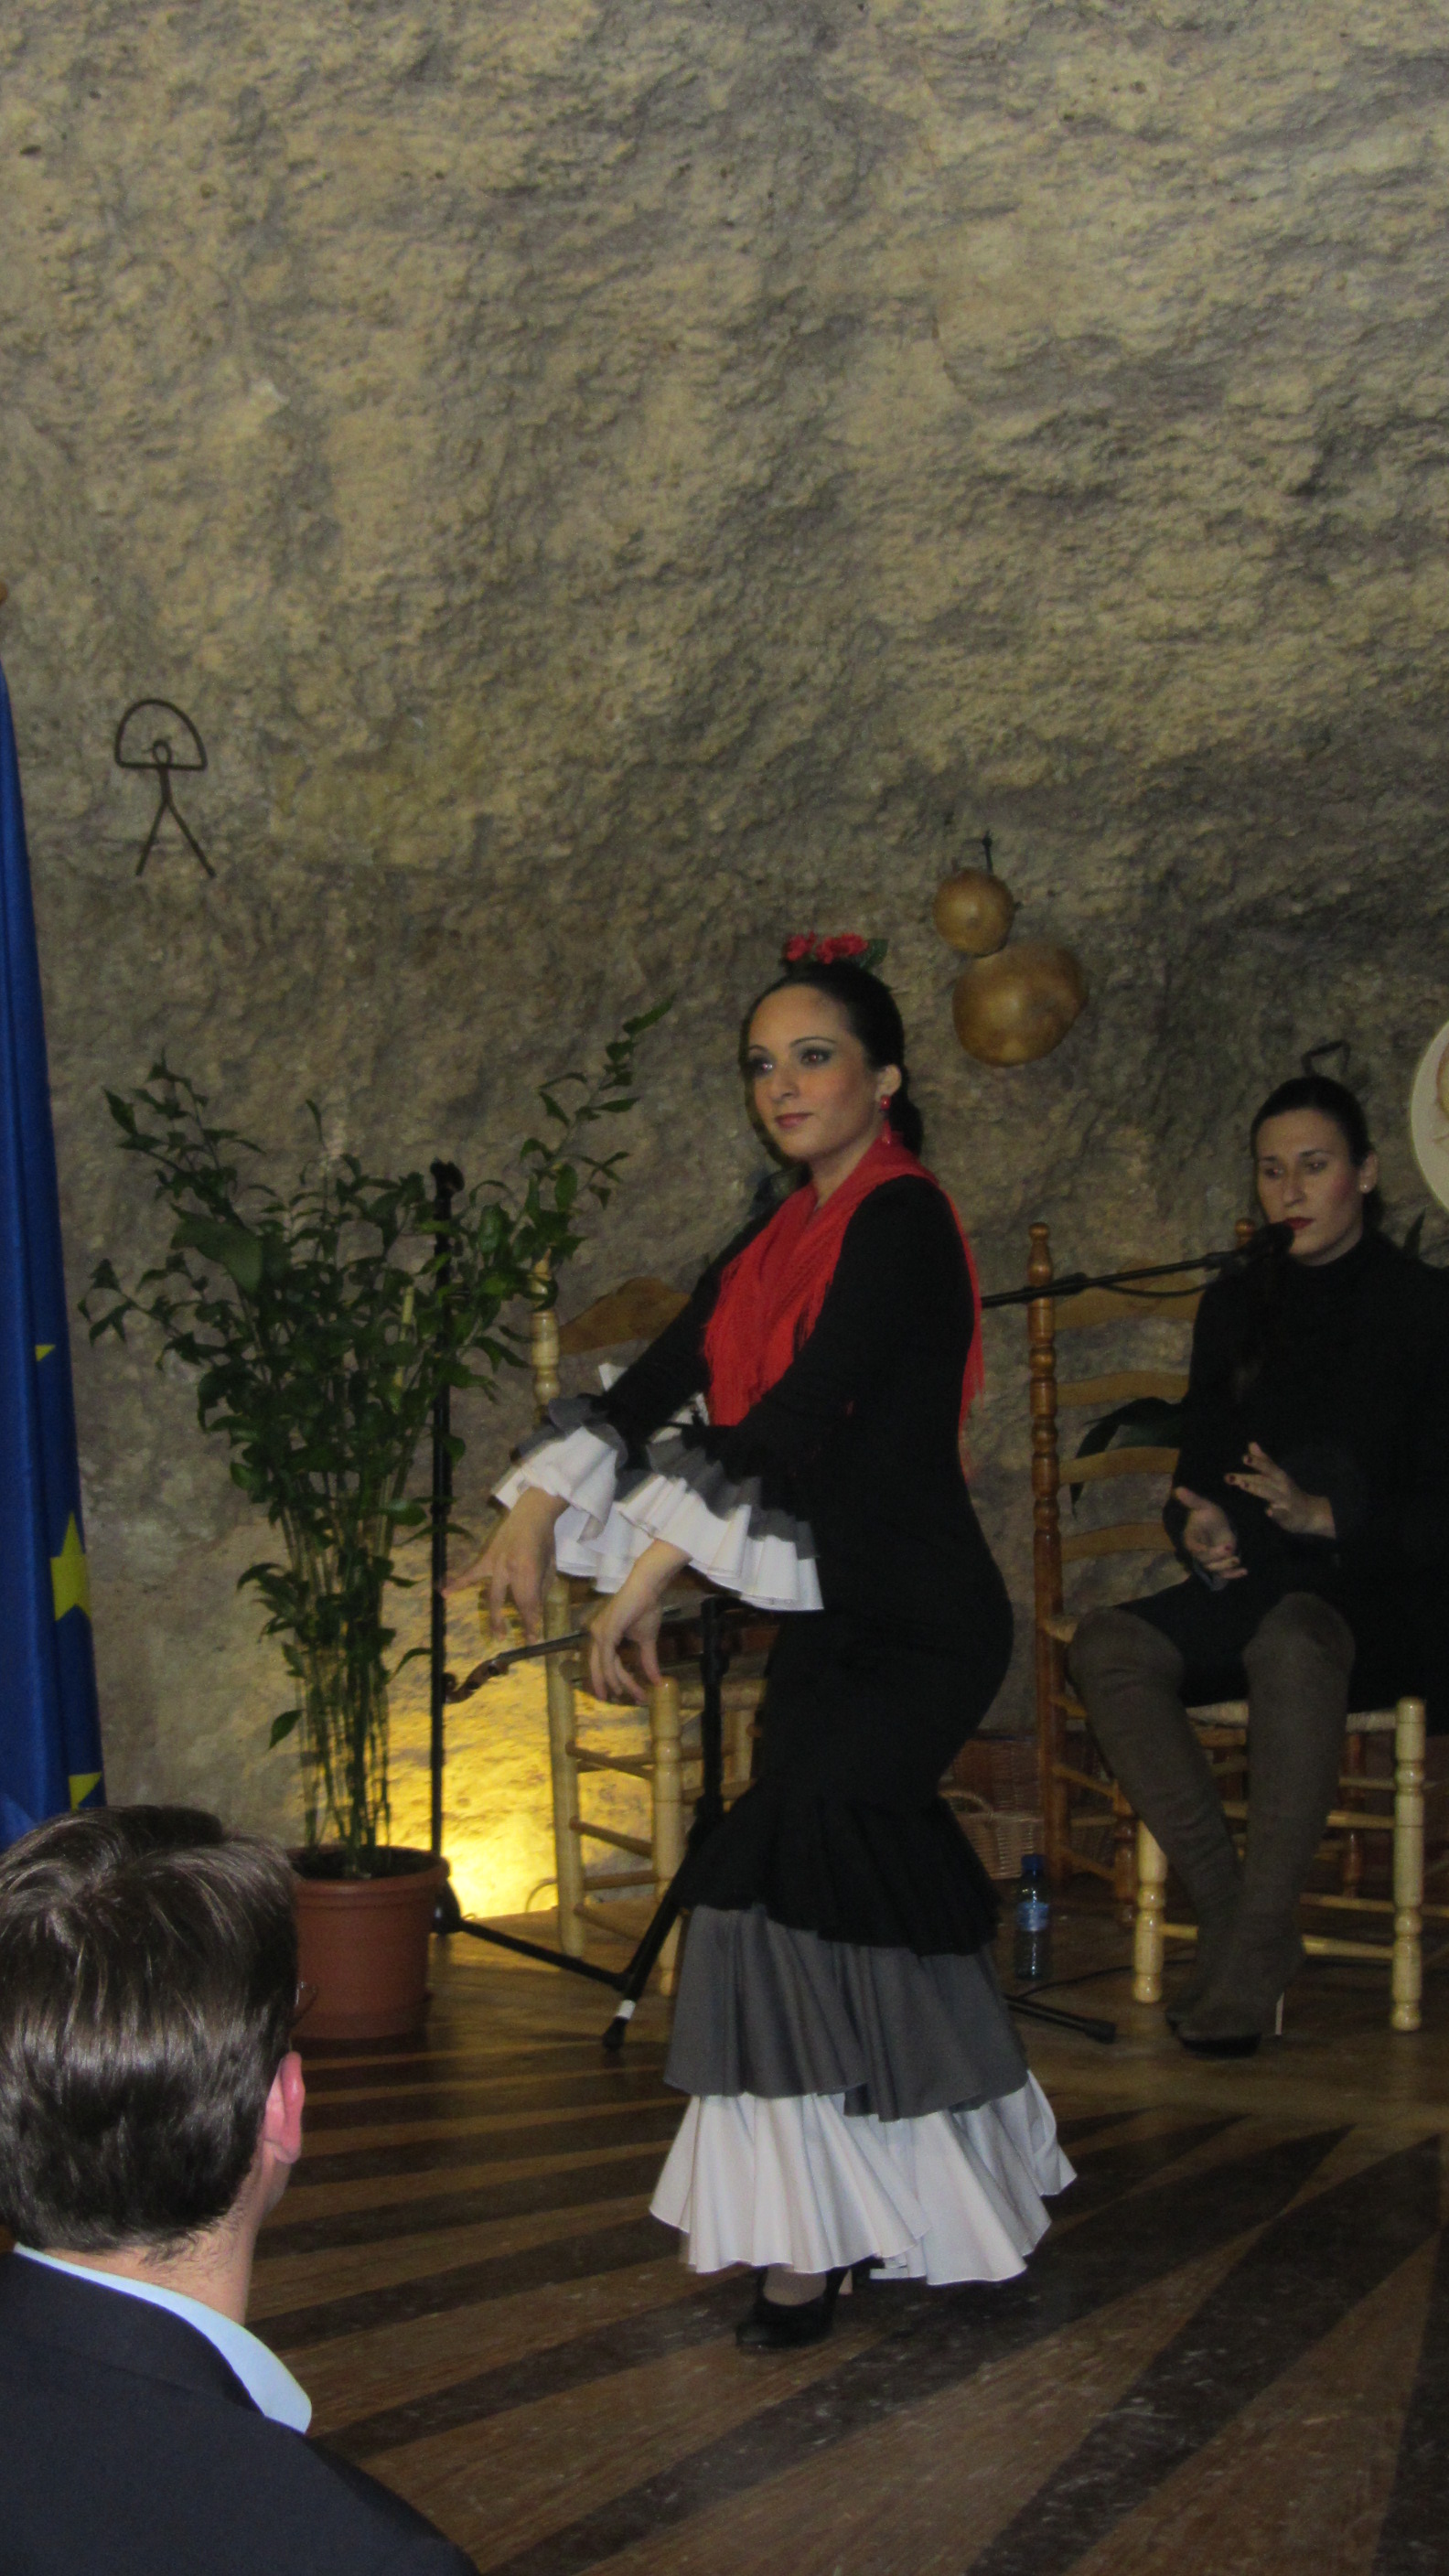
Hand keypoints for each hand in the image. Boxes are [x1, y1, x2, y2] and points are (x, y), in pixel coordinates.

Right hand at [445, 1488, 565, 1641]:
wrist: (531, 1513)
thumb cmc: (544, 1539)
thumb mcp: (550, 1565)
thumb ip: (542, 1586)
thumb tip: (536, 1607)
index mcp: (529, 1570)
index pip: (530, 1602)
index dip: (532, 1622)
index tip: (533, 1639)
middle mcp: (510, 1570)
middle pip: (514, 1602)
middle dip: (518, 1622)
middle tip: (522, 1640)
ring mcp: (496, 1564)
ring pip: (493, 1595)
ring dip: (495, 1615)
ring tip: (496, 1634)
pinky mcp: (487, 1557)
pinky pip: (471, 1573)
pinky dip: (457, 1583)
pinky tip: (444, 1593)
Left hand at [587, 1541, 688, 1704]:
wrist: (647, 1588)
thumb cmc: (646, 1607)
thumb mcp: (647, 1640)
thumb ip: (647, 1660)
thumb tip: (657, 1681)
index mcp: (604, 1635)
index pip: (607, 1662)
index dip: (616, 1678)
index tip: (630, 1693)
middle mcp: (597, 1634)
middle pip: (599, 1667)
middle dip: (606, 1685)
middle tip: (612, 1700)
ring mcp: (599, 1633)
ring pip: (604, 1667)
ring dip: (618, 1683)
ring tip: (630, 1696)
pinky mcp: (606, 1633)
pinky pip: (607, 1660)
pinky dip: (614, 1675)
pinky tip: (622, 1686)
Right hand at [1173, 1486, 1246, 1581]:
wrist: (1220, 1524)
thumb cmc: (1209, 1515)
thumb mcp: (1203, 1506)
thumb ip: (1192, 1500)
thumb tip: (1178, 1489)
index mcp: (1191, 1539)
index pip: (1192, 1547)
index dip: (1198, 1549)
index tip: (1204, 1548)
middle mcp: (1198, 1553)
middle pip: (1204, 1560)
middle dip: (1217, 1555)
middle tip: (1229, 1546)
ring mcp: (1210, 1561)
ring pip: (1215, 1570)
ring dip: (1225, 1566)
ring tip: (1237, 1559)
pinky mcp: (1221, 1565)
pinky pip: (1225, 1575)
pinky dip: (1234, 1575)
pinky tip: (1244, 1571)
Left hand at [1225, 1443, 1334, 1538]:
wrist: (1311, 1513)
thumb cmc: (1288, 1492)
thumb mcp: (1277, 1476)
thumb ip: (1264, 1461)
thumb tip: (1251, 1443)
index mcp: (1278, 1476)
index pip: (1266, 1467)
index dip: (1256, 1461)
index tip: (1244, 1457)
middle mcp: (1282, 1486)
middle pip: (1266, 1478)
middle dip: (1252, 1472)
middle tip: (1235, 1468)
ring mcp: (1286, 1501)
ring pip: (1271, 1493)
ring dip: (1257, 1488)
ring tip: (1242, 1484)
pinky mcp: (1289, 1516)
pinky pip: (1282, 1514)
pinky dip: (1276, 1512)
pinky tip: (1268, 1511)